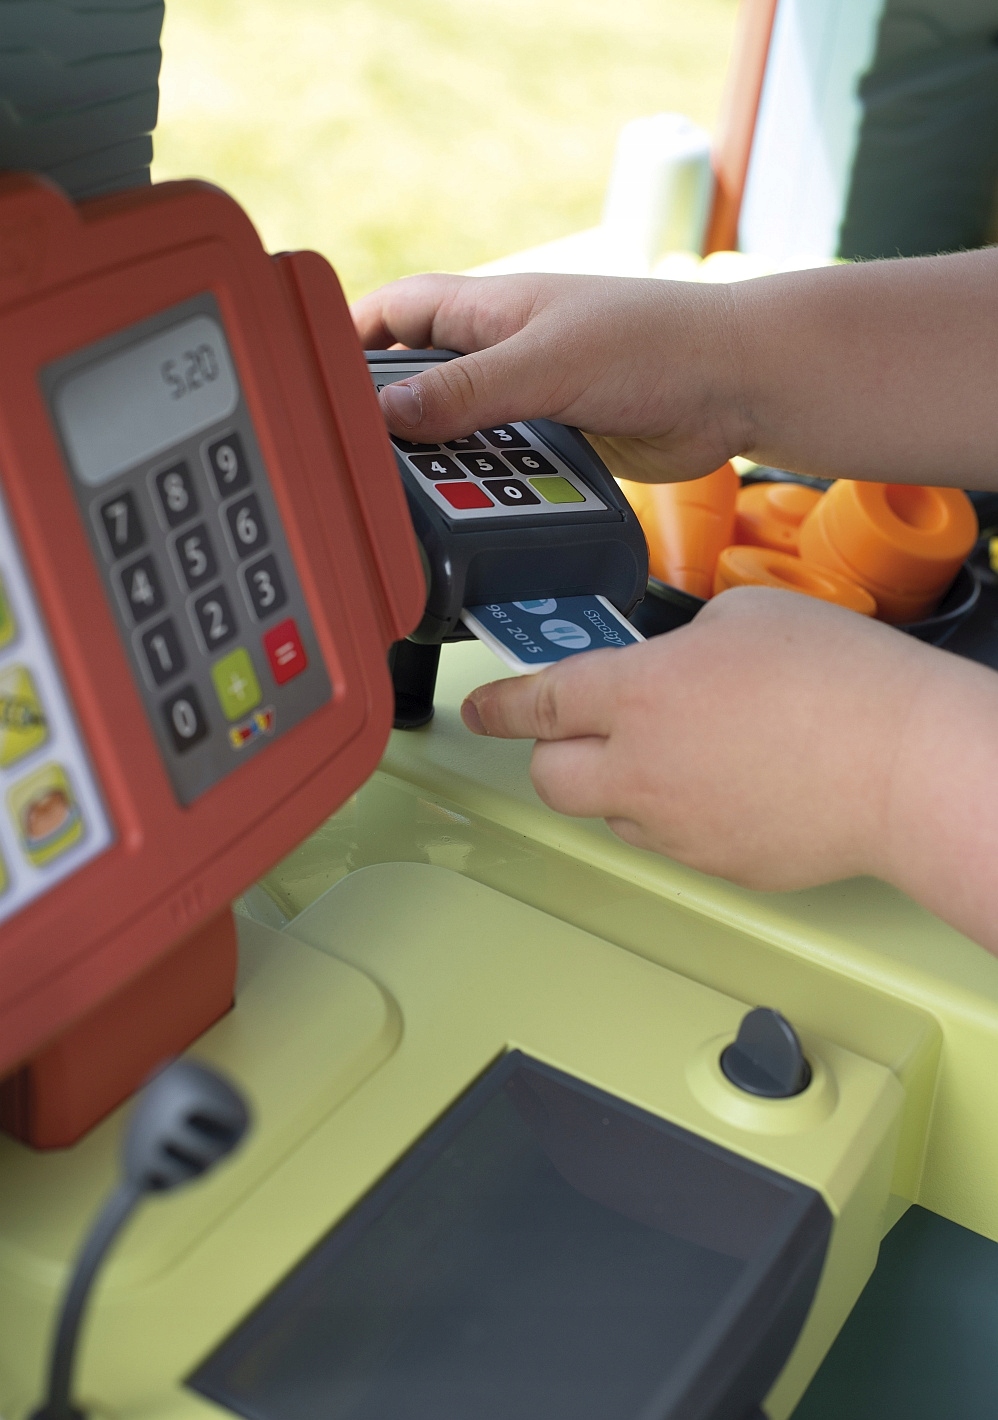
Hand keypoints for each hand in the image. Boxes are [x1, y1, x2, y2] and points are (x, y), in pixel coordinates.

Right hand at [351, 271, 747, 481]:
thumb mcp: (544, 363)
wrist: (737, 386)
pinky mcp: (553, 442)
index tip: (306, 388)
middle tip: (352, 469)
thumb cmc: (653, 343)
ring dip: (439, 467)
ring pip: (454, 437)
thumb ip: (464, 391)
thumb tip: (384, 417)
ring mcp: (525, 398)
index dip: (344, 345)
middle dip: (387, 423)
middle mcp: (497, 351)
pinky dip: (484, 489)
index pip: (389, 316)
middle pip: (414, 386)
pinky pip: (499, 469)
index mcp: (483, 308)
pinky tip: (469, 517)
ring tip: (406, 506)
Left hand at [460, 588, 937, 893]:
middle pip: (551, 779)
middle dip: (554, 753)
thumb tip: (674, 663)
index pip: (537, 704)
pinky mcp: (718, 866)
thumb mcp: (745, 614)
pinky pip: (673, 841)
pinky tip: (733, 783)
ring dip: (622, 785)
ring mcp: (677, 828)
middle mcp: (641, 770)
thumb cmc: (842, 683)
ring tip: (688, 751)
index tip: (483, 709)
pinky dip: (680, 815)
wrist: (906, 766)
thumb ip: (684, 640)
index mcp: (638, 694)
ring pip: (613, 815)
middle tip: (584, 730)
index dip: (499, 705)